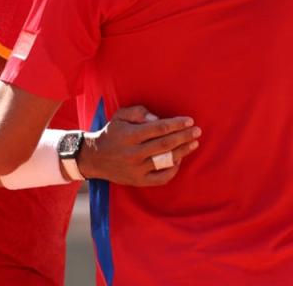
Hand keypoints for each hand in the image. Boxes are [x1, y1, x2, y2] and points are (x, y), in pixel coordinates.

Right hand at [78, 105, 200, 186]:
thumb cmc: (112, 133)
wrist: (95, 158)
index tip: (189, 121)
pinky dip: (173, 170)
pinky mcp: (138, 181)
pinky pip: (161, 178)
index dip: (176, 124)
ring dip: (183, 151)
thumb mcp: (120, 116)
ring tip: (194, 144)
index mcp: (129, 135)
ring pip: (165, 160)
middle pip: (165, 144)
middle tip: (197, 131)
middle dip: (184, 137)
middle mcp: (133, 153)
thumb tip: (158, 118)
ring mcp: (136, 169)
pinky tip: (179, 160)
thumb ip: (138, 112)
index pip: (158, 128)